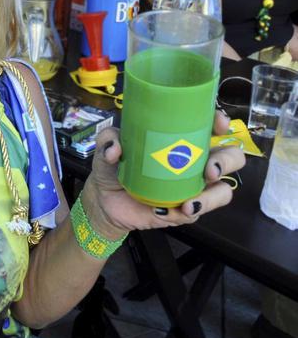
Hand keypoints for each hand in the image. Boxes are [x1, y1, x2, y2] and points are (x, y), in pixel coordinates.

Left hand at [81, 111, 243, 237]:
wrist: (104, 199)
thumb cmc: (114, 166)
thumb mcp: (108, 147)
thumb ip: (109, 140)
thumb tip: (115, 150)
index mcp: (182, 140)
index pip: (213, 127)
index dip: (221, 123)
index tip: (217, 124)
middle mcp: (195, 162)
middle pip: (232, 158)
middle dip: (227, 162)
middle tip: (210, 170)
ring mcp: (194, 187)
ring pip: (223, 191)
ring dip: (211, 198)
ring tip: (189, 203)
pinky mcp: (184, 211)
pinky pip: (195, 214)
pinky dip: (180, 213)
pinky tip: (163, 212)